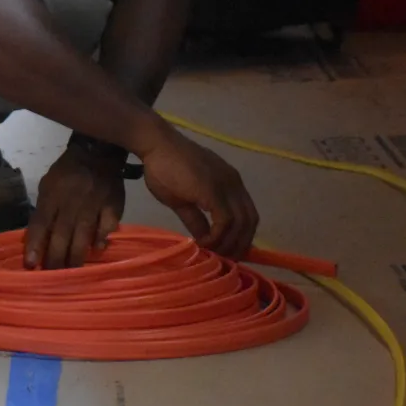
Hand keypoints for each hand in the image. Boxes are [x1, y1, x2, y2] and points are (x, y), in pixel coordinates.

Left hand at [24, 147, 124, 268]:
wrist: (97, 152)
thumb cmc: (67, 172)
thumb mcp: (48, 185)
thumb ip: (43, 210)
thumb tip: (37, 239)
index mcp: (53, 195)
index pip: (41, 223)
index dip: (35, 245)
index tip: (31, 265)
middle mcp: (71, 201)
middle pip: (61, 234)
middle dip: (55, 258)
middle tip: (52, 277)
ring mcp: (93, 203)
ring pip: (83, 235)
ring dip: (76, 256)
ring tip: (71, 273)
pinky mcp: (113, 204)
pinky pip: (107, 226)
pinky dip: (101, 239)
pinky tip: (97, 250)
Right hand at [138, 125, 257, 257]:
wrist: (155, 144)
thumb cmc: (164, 168)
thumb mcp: (182, 199)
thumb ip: (196, 219)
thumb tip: (203, 239)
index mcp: (231, 183)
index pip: (248, 215)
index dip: (242, 237)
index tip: (228, 253)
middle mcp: (234, 183)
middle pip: (250, 222)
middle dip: (240, 245)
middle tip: (223, 260)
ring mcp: (225, 186)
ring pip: (241, 224)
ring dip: (228, 244)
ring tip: (211, 253)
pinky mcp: (213, 190)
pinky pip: (225, 221)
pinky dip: (217, 237)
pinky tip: (203, 243)